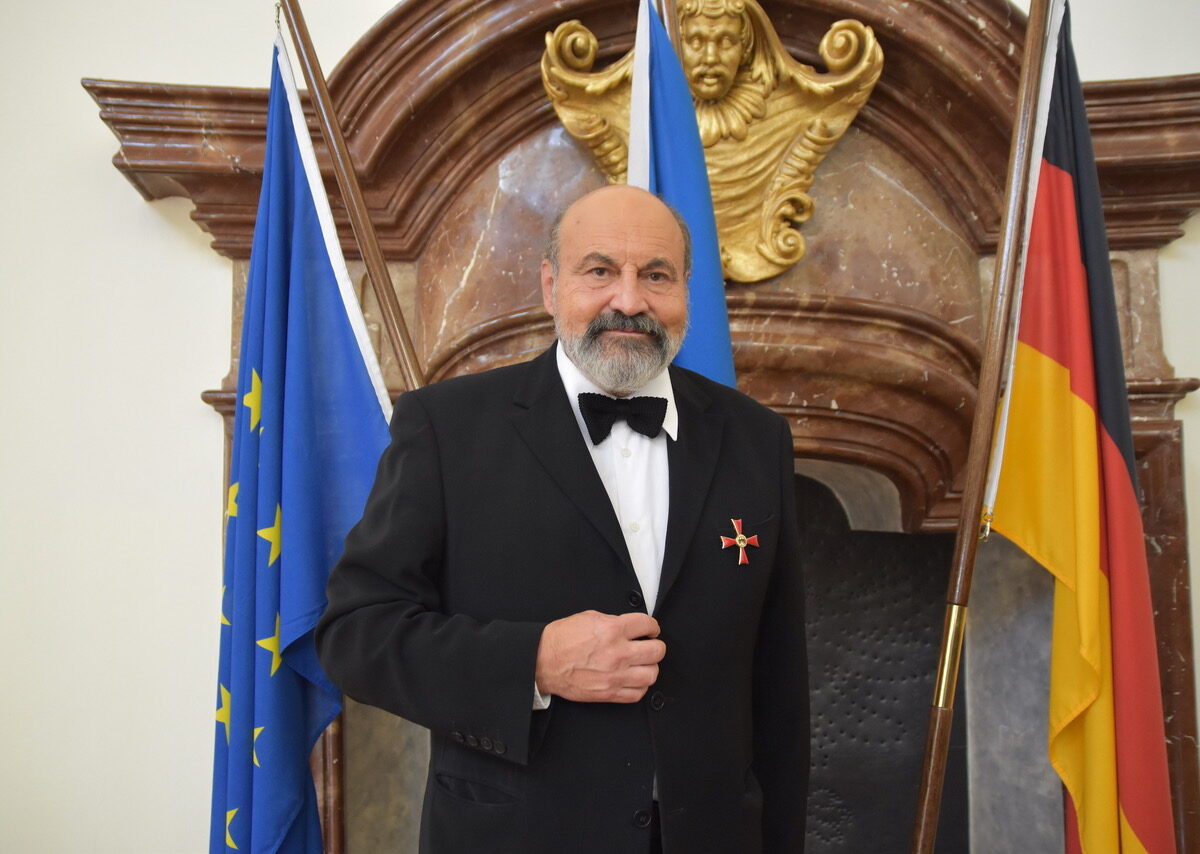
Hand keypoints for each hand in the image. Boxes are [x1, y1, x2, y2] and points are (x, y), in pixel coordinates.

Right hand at [534, 610, 665, 702]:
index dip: (652, 626)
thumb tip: (630, 627)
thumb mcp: (589, 618)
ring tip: (643, 663)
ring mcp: (615, 675)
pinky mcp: (609, 693)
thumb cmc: (562, 639)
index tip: (650, 630)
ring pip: (652, 674)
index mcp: (612, 630)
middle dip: (655, 646)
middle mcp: (617, 653)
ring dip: (650, 667)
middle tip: (649, 645)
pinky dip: (640, 686)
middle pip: (657, 651)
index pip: (648, 625)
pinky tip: (633, 679)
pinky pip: (638, 694)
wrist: (543, 661)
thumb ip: (614, 621)